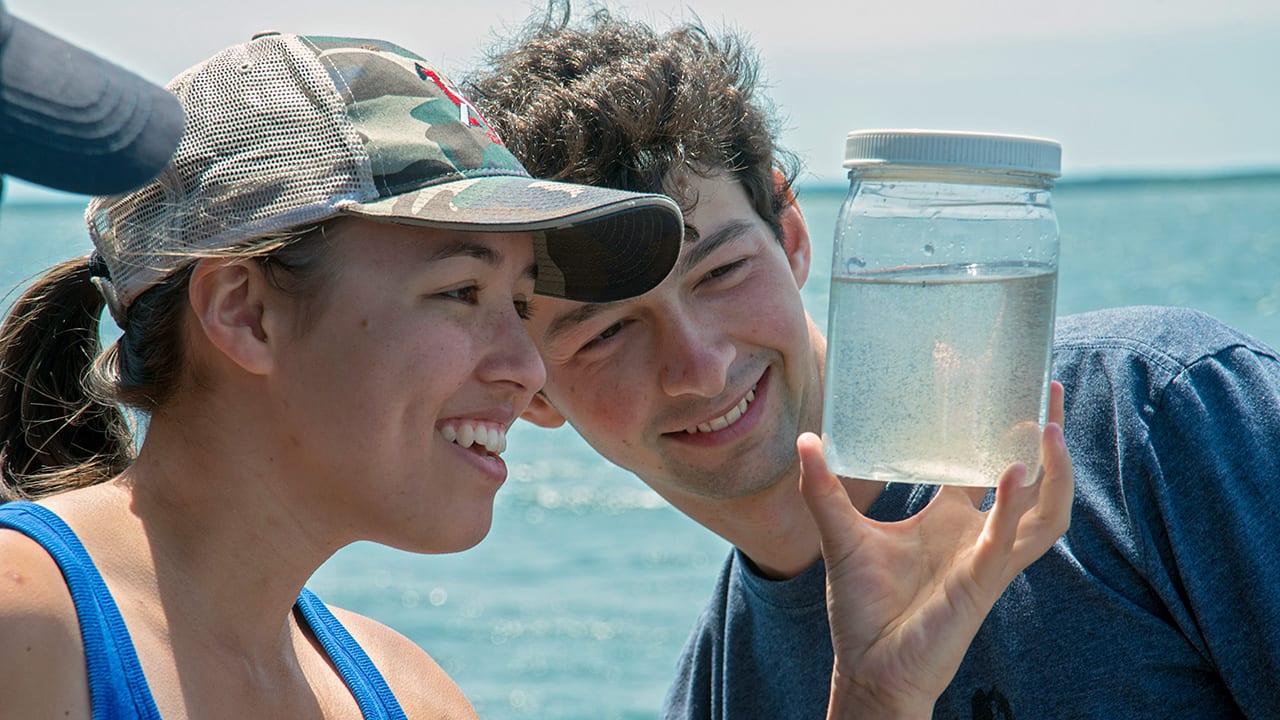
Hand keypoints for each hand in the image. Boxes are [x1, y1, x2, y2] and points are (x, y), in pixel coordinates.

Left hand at [799, 381, 1072, 719]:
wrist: (868, 667)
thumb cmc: (864, 609)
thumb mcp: (840, 535)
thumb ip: (823, 489)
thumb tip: (807, 440)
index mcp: (950, 519)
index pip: (983, 462)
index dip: (995, 426)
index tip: (998, 383)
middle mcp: (977, 534)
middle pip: (1030, 478)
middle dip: (1045, 436)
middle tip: (1049, 388)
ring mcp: (985, 559)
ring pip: (1043, 513)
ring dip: (1053, 473)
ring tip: (1049, 427)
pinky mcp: (980, 584)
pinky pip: (1007, 542)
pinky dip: (1011, 510)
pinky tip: (1008, 474)